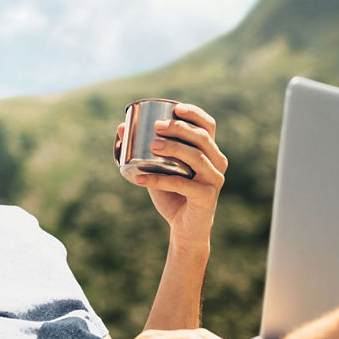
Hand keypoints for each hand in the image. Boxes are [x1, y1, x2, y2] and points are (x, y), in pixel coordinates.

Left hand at [113, 103, 227, 248]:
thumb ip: (145, 150)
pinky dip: (159, 180)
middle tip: (156, 127)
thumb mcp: (158, 169)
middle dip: (179, 128)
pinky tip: (140, 178)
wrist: (184, 230)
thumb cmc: (172, 196)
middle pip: (202, 138)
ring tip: (152, 146)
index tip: (175, 108)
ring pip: (196, 157)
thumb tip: (121, 128)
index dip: (194, 114)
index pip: (208, 126)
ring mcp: (214, 180)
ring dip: (174, 149)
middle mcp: (217, 163)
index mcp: (210, 152)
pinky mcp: (207, 197)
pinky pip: (183, 184)